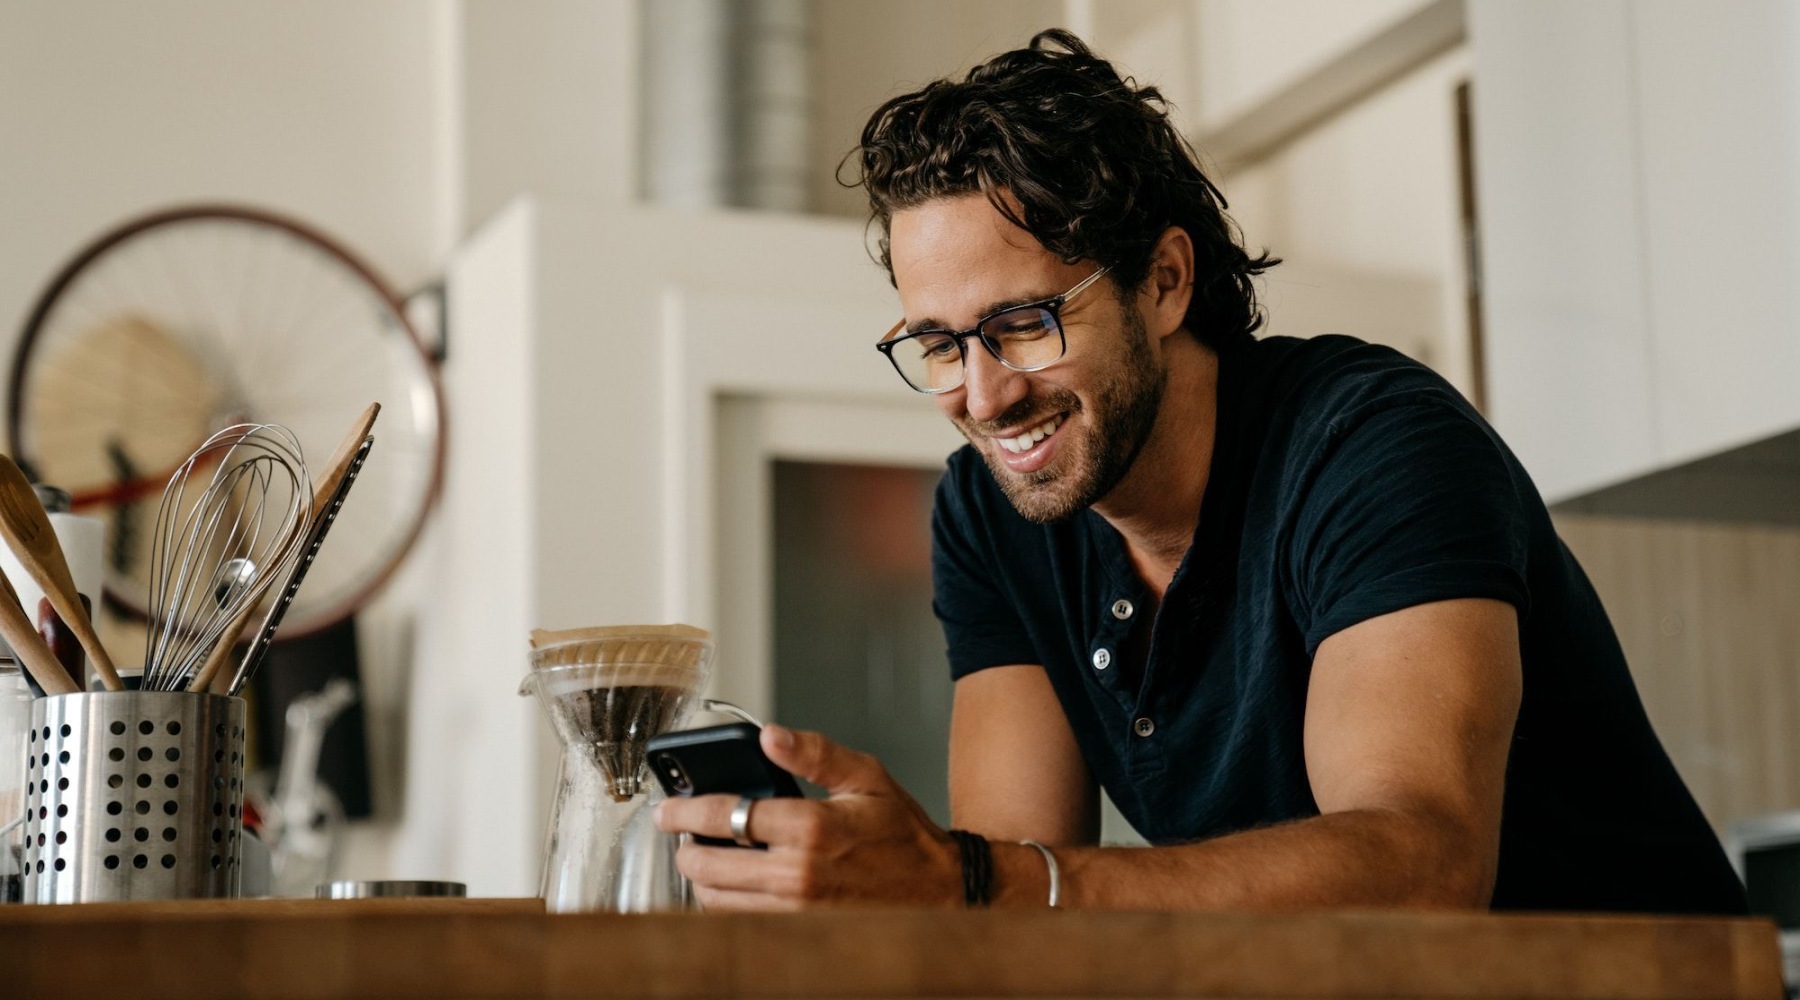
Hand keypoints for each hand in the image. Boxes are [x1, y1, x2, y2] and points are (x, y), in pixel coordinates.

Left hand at [653, 724, 962, 910]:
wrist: (937, 891)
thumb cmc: (901, 833)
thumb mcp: (866, 776)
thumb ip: (814, 753)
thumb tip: (769, 735)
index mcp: (811, 828)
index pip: (727, 817)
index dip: (687, 810)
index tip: (667, 809)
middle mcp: (798, 875)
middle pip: (709, 866)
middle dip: (686, 847)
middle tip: (682, 834)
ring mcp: (796, 911)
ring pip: (718, 901)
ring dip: (702, 879)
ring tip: (706, 857)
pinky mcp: (799, 933)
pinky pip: (742, 921)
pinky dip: (727, 902)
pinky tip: (734, 883)